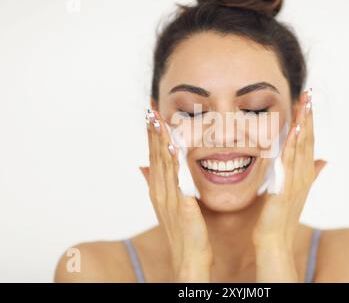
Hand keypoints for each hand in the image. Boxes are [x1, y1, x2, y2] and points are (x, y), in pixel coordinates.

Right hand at [140, 109, 211, 281]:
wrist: (189, 255)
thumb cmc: (182, 229)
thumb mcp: (166, 203)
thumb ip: (158, 183)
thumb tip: (142, 166)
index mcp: (158, 188)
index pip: (153, 156)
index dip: (151, 135)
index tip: (150, 114)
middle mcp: (159, 190)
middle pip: (155, 155)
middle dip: (152, 131)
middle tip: (150, 109)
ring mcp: (169, 197)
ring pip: (163, 163)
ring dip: (160, 141)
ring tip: (159, 120)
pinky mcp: (182, 204)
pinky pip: (178, 179)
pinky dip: (175, 162)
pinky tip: (176, 147)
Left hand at [252, 89, 326, 281]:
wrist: (275, 238)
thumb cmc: (282, 215)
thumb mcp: (296, 190)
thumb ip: (309, 173)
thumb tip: (324, 160)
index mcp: (304, 173)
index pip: (308, 141)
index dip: (309, 121)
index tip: (308, 101)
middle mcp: (303, 174)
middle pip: (308, 139)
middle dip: (309, 116)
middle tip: (309, 93)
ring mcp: (296, 180)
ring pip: (301, 146)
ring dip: (304, 124)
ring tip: (305, 103)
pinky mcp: (286, 186)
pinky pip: (290, 162)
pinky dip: (293, 145)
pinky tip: (295, 130)